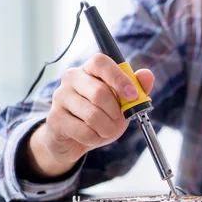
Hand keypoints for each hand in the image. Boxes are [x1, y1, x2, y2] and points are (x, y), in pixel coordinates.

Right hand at [25, 53, 154, 178]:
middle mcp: (72, 78)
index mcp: (90, 69)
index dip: (119, 78)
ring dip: (107, 127)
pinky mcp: (54, 118)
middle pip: (99, 92)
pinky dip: (95, 138)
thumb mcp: (122, 103)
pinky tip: (92, 136)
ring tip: (106, 129)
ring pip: (92, 114)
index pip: (101, 62)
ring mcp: (60, 97)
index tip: (132, 95)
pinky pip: (84, 131)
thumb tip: (147, 75)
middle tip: (119, 118)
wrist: (74, 139)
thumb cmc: (101, 116)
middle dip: (115, 111)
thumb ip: (137, 89)